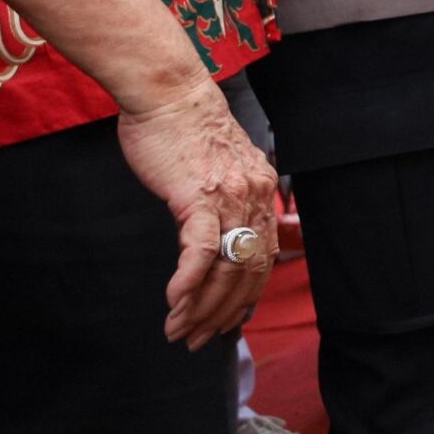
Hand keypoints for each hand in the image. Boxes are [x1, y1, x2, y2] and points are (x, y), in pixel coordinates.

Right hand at [115, 76, 278, 348]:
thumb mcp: (223, 166)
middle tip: (198, 339)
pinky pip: (200, 251)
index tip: (226, 323)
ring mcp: (229, 198)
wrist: (170, 94)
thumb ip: (230, 197)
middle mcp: (254, 198)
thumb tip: (227, 230)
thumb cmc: (186, 130)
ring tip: (179, 331)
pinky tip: (174, 303)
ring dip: (200, 307)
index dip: (246, 297)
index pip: (263, 259)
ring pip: (226, 268)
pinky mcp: (198, 196)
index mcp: (261, 193)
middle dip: (223, 314)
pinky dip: (188, 282)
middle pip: (248, 272)